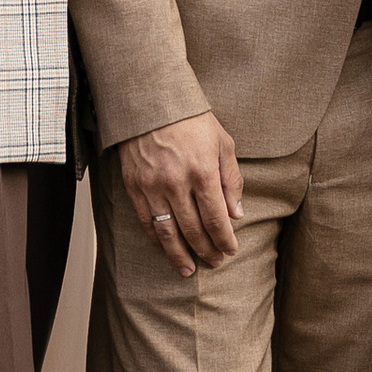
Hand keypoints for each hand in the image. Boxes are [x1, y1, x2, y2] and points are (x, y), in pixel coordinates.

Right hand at [119, 111, 243, 271]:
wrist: (150, 101)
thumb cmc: (191, 119)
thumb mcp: (222, 142)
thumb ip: (231, 180)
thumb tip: (236, 214)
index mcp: (202, 171)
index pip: (216, 219)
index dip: (224, 239)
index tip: (230, 250)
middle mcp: (177, 183)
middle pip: (194, 230)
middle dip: (207, 250)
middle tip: (215, 262)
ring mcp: (152, 186)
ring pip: (168, 233)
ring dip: (180, 255)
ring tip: (189, 270)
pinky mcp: (134, 186)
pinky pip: (147, 221)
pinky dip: (157, 239)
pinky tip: (166, 248)